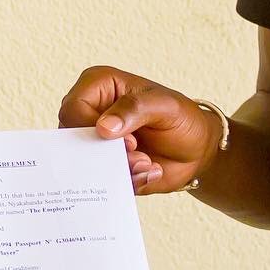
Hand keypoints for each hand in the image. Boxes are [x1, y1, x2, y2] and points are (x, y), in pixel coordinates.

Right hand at [59, 66, 221, 194]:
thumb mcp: (165, 105)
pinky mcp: (102, 165)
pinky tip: (148, 171)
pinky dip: (126, 181)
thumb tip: (103, 128)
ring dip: (119, 170)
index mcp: (97, 87)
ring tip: (148, 163)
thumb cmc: (180, 117)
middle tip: (140, 156)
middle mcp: (89, 113)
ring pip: (85, 165)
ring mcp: (94, 141)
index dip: (93, 129)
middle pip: (74, 141)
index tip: (129, 140)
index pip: (72, 110)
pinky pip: (100, 181)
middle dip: (108, 155)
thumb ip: (134, 109)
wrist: (197, 148)